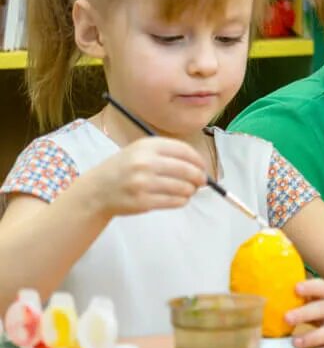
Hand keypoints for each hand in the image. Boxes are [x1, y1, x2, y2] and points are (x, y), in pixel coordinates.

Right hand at [85, 137, 205, 217]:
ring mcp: (143, 183)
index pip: (185, 151)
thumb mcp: (141, 151)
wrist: (98, 190)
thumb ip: (169, 154)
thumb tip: (201, 166)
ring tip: (188, 191)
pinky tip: (178, 199)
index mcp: (147, 146)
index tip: (203, 167)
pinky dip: (182, 201)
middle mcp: (145, 162)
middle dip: (200, 177)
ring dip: (190, 191)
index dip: (199, 160)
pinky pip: (174, 201)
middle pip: (187, 170)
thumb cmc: (125, 169)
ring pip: (183, 187)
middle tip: (201, 182)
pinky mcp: (143, 201)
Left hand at [284, 280, 323, 347]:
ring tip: (295, 342)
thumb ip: (299, 294)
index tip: (295, 288)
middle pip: (323, 309)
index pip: (321, 287)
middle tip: (286, 317)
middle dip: (304, 314)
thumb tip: (265, 281)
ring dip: (314, 337)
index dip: (309, 287)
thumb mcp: (318, 295)